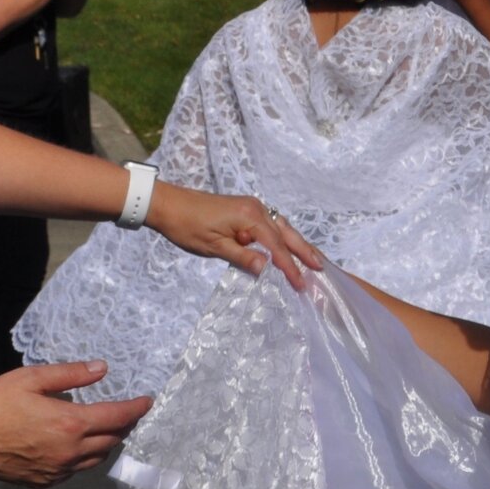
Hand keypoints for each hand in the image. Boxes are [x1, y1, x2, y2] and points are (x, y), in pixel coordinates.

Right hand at [0, 361, 150, 486]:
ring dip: (106, 443)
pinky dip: (83, 457)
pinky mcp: (44, 482)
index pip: (118, 417)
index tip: (147, 400)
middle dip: (124, 425)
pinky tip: (74, 445)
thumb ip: (70, 374)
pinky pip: (75, 471)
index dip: (136, 408)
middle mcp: (70, 452)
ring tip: (104, 427)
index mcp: (70, 424)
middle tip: (128, 411)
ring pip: (96, 460)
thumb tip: (102, 369)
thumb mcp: (31, 378)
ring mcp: (57, 471)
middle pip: (112, 440)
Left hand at [145, 183, 323, 286]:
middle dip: (304, 251)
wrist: (168, 204)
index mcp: (250, 217)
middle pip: (286, 233)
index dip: (289, 267)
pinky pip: (270, 225)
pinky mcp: (244, 209)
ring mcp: (251, 207)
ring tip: (311, 259)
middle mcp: (256, 208)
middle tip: (321, 268)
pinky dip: (282, 237)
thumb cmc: (187, 226)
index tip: (301, 284)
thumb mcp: (214, 247)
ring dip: (296, 244)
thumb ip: (244, 257)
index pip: (276, 247)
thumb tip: (268, 269)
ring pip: (281, 228)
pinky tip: (286, 246)